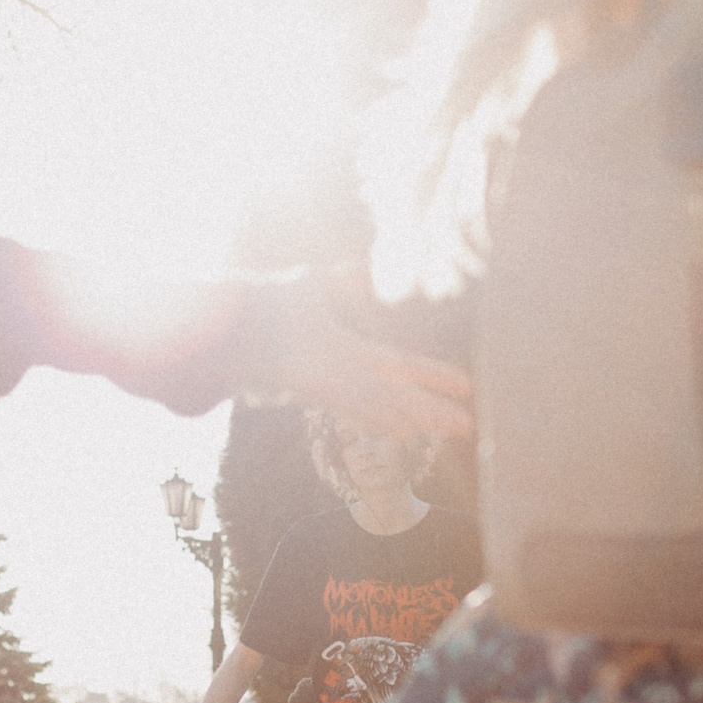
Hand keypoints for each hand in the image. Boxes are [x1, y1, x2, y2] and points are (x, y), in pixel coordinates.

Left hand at [263, 283, 474, 442]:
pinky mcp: (318, 385)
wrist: (231, 317)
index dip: (432, 376)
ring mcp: (334, 382)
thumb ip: (345, 280)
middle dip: (435, 407)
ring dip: (421, 416)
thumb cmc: (264, 304)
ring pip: (387, 403)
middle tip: (471, 425)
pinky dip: (384, 414)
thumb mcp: (314, 285)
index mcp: (347, 351)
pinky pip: (358, 403)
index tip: (465, 386)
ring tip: (456, 428)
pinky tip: (409, 429)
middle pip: (400, 393)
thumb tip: (369, 274)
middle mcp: (346, 372)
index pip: (400, 368)